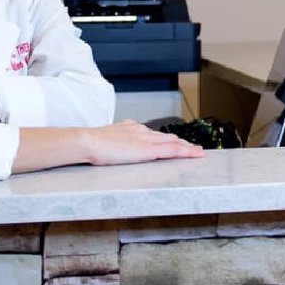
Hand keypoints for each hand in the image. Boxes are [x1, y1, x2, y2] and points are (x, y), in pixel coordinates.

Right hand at [16, 121, 204, 171]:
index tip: (172, 141)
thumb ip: (108, 144)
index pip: (151, 134)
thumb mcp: (101, 141)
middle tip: (192, 147)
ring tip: (198, 152)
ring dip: (186, 147)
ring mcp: (146, 139)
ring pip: (173, 142)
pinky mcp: (149, 150)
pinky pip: (173, 150)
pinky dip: (186, 152)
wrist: (87, 141)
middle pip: (165, 136)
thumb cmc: (88, 144)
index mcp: (129, 129)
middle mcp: (140, 131)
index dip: (164, 138)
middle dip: (180, 142)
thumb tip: (105, 149)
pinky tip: (196, 155)